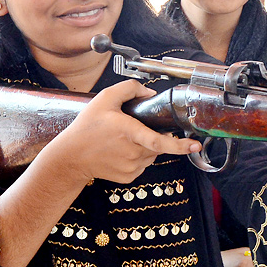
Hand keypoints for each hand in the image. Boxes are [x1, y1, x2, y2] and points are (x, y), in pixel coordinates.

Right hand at [49, 80, 201, 184]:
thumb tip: (149, 93)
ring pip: (152, 154)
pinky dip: (138, 156)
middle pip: (158, 144)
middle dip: (154, 135)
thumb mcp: (104, 99)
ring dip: (145, 146)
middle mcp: (133, 153)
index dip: (180, 145)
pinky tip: (120, 151)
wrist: (70, 158)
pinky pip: (143, 164)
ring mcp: (132, 167)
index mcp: (130, 134)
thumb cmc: (86, 128)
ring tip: (122, 140)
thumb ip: (129, 89)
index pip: (159, 142)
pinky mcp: (129, 177)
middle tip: (133, 129)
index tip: (195, 145)